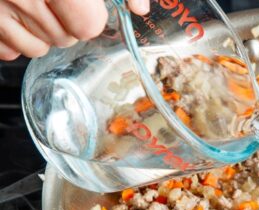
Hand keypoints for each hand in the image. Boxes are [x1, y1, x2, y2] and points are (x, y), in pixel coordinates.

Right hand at [0, 0, 149, 59]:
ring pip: (37, 49)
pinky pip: (9, 51)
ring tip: (37, 4)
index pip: (86, 26)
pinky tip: (16, 14)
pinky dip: (15, 36)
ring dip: (43, 32)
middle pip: (65, 39)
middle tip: (59, 1)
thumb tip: (140, 8)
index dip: (91, 16)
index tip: (86, 5)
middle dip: (68, 23)